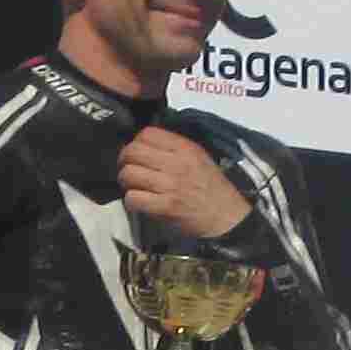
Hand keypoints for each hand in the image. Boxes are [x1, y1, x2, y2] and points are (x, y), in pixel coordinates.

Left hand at [119, 125, 252, 243]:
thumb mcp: (199, 156)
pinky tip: (139, 202)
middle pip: (133, 152)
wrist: (226, 216)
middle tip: (128, 169)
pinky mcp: (166, 207)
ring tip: (133, 186)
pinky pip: (134, 198)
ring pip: (129, 174)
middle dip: (124, 161)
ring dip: (126, 181)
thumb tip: (145, 144)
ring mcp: (170, 185)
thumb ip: (174, 147)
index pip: (147, 134)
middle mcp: (176, 163)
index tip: (137, 153)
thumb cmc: (212, 187)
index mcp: (184, 148)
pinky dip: (131, 201)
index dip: (136, 142)